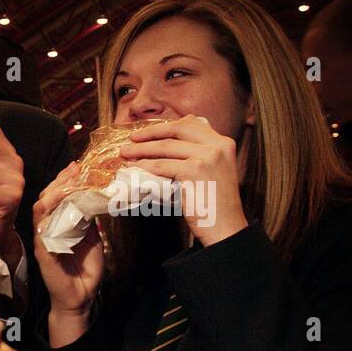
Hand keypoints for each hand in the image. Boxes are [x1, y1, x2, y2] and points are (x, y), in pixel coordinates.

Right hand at [33, 165, 103, 346]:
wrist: (81, 297)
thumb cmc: (85, 269)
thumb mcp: (92, 237)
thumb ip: (90, 219)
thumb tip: (96, 196)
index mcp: (58, 224)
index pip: (56, 196)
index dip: (64, 180)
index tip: (78, 166)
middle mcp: (47, 229)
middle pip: (45, 197)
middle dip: (59, 181)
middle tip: (75, 168)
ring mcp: (43, 240)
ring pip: (40, 210)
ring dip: (54, 194)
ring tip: (69, 182)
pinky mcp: (43, 253)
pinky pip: (43, 230)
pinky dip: (51, 217)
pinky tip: (63, 206)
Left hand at [117, 115, 247, 245]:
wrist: (226, 227)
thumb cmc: (214, 203)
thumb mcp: (214, 171)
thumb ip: (199, 154)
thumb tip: (169, 143)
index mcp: (223, 142)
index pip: (192, 124)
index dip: (167, 125)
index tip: (148, 131)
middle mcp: (217, 146)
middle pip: (177, 130)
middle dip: (150, 132)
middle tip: (132, 138)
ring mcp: (207, 157)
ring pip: (166, 147)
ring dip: (141, 149)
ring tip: (125, 153)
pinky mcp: (195, 172)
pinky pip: (161, 165)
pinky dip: (144, 166)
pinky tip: (134, 168)